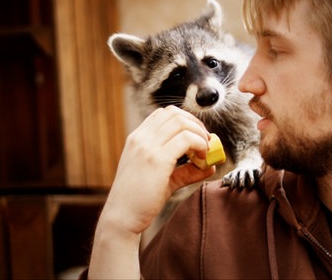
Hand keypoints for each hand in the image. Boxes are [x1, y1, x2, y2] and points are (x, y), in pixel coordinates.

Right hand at [89, 105, 213, 278]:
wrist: (121, 218)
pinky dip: (199, 144)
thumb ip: (185, 171)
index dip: (185, 120)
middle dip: (195, 123)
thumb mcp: (163, 180)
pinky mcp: (157, 160)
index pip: (163, 114)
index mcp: (137, 139)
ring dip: (199, 133)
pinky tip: (202, 158)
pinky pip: (186, 139)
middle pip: (174, 113)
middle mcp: (140, 138)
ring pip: (181, 122)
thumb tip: (209, 166)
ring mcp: (147, 147)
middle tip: (206, 141)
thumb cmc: (139, 201)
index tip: (196, 135)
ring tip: (205, 150)